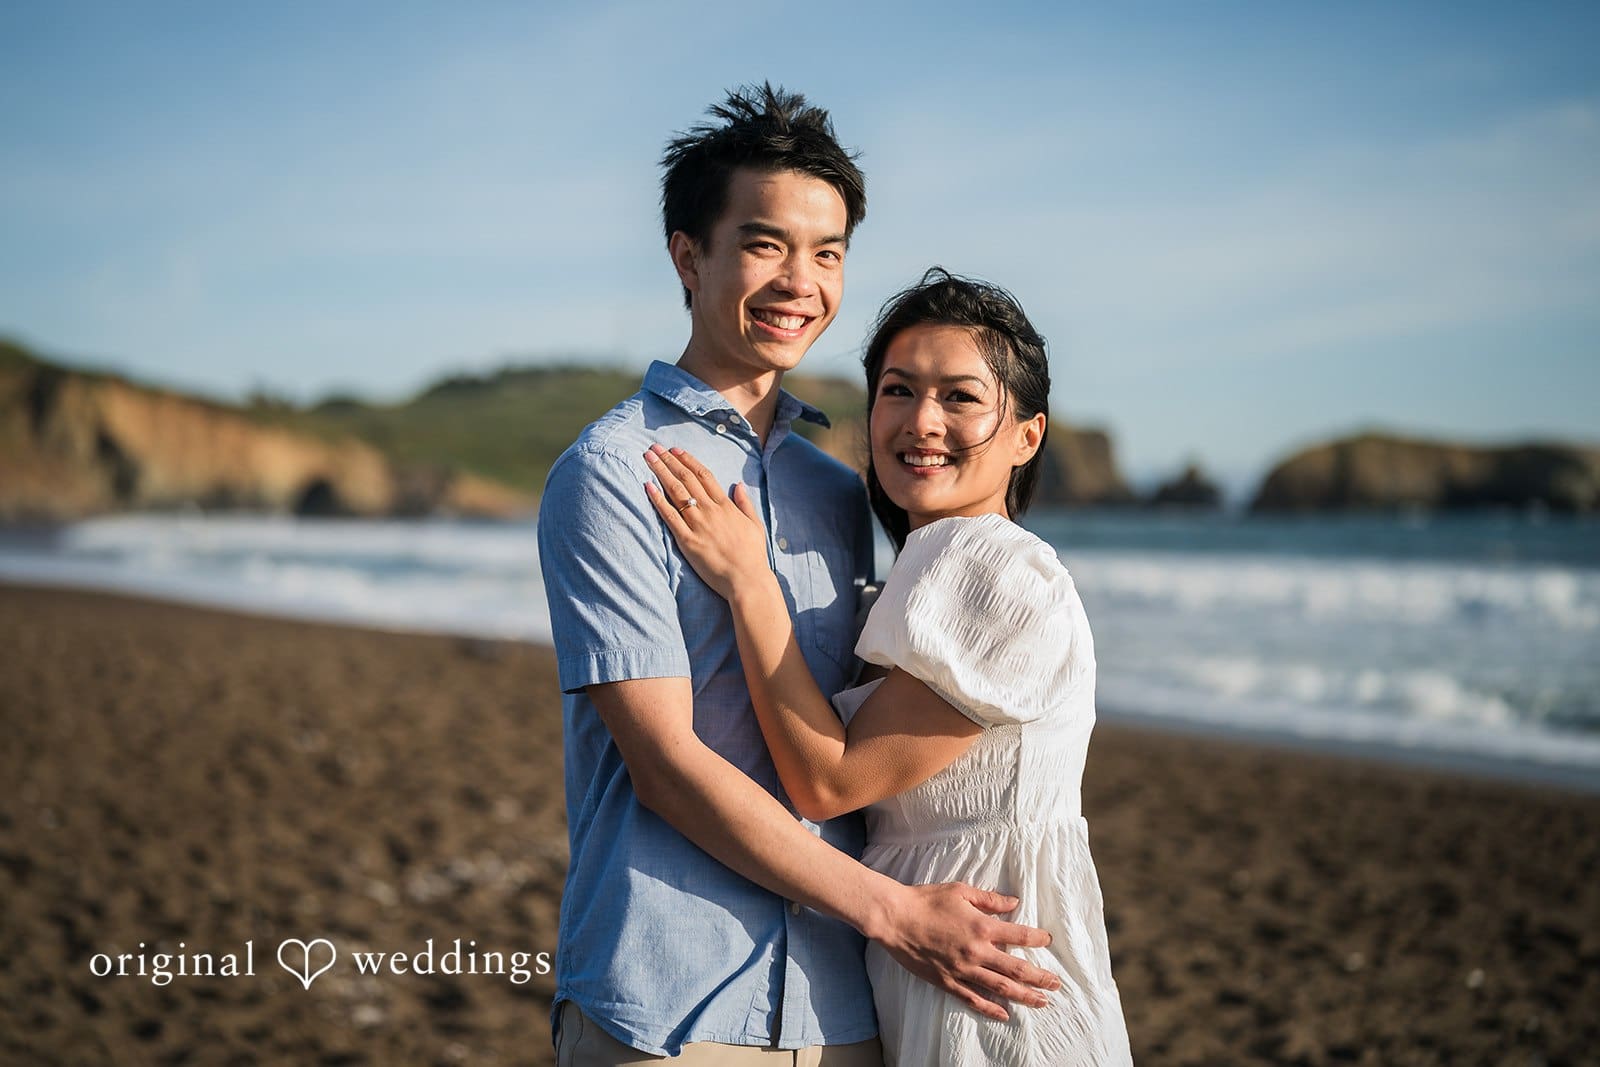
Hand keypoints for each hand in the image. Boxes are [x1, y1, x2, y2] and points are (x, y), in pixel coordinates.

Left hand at [644, 444, 771, 599]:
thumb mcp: (754, 524)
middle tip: (654, 447)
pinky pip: (669, 516)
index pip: (703, 475)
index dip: (688, 460)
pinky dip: (657, 500)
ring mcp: (698, 524)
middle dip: (668, 460)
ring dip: (660, 472)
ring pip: (676, 491)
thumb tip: (739, 485)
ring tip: (648, 458)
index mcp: (726, 505)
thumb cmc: (753, 555)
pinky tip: (647, 486)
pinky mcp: (687, 541)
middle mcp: (710, 510)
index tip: (675, 450)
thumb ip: (745, 503)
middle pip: (686, 478)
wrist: (747, 580)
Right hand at [870, 881, 1059, 1021]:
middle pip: (1017, 968)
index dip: (1038, 938)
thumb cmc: (926, 900)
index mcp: (982, 927)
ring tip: (1042, 1001)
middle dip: (1041, 977)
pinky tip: (1005, 1014)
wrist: (896, 918)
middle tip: (1057, 983)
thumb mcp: (961, 891)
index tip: (1048, 940)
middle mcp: (977, 951)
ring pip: (1001, 987)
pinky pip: (973, 999)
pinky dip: (991, 1008)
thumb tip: (1014, 903)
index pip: (1020, 935)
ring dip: (1025, 996)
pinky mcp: (947, 981)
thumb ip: (990, 899)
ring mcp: (963, 970)